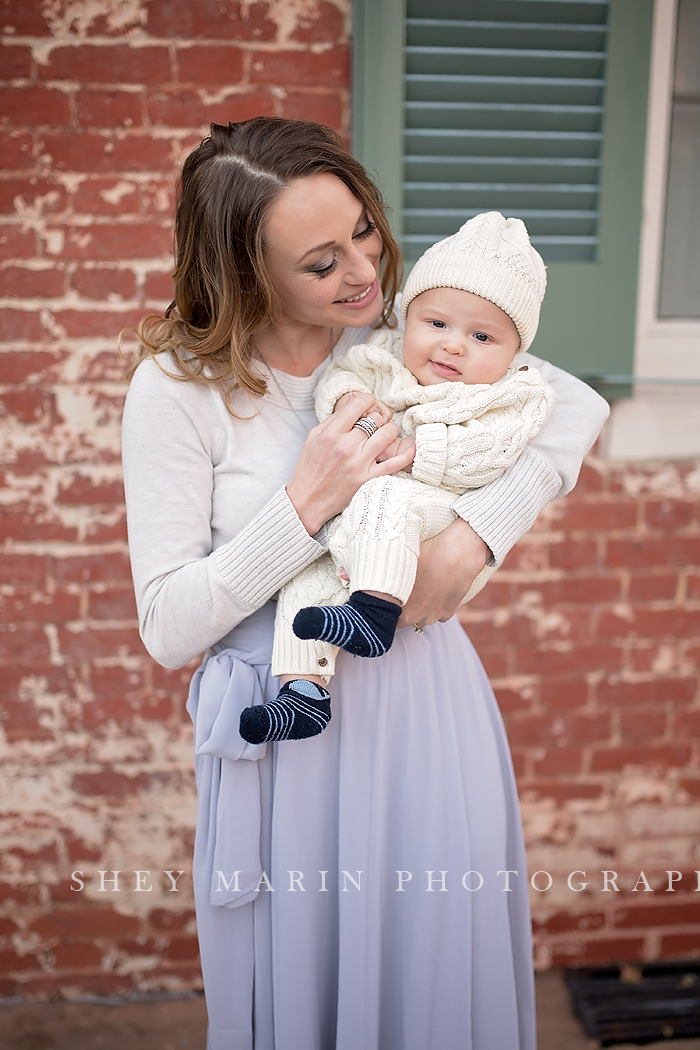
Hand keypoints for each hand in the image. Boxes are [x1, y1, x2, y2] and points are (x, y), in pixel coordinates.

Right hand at [286, 392, 415, 534]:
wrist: (307, 501)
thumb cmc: (309, 467)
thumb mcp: (314, 437)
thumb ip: (334, 418)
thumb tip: (354, 399)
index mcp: (331, 434)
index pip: (358, 405)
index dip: (367, 399)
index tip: (368, 403)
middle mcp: (346, 447)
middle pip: (374, 420)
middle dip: (376, 417)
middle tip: (373, 423)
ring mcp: (359, 464)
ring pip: (387, 435)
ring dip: (389, 430)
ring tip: (385, 433)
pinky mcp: (369, 479)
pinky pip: (394, 463)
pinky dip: (407, 453)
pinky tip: (412, 446)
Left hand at [398, 517, 490, 628]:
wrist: (459, 554)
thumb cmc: (429, 556)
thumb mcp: (403, 566)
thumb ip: (392, 582)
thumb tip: (381, 581)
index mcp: (404, 610)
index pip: (390, 619)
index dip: (389, 608)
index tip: (389, 599)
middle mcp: (420, 617)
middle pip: (408, 619)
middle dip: (405, 609)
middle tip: (406, 591)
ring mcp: (436, 616)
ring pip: (424, 617)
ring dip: (422, 608)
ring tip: (424, 588)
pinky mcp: (450, 612)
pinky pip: (439, 614)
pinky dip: (437, 606)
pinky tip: (437, 590)